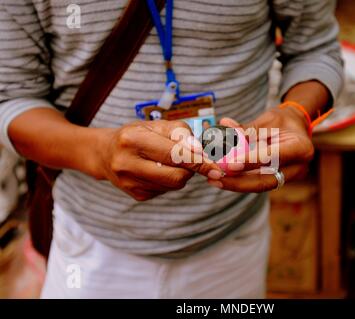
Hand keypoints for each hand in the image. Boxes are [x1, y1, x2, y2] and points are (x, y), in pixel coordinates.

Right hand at [94, 120, 222, 200]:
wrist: (106, 153)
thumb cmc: (137, 135)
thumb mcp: (156, 125)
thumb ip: (181, 134)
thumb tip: (201, 152)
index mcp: (132, 139)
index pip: (174, 154)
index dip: (198, 161)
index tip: (216, 167)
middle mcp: (127, 163)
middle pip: (175, 176)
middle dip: (191, 170)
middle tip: (194, 161)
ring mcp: (130, 183)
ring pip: (173, 185)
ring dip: (181, 174)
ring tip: (169, 161)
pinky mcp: (136, 195)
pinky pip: (166, 190)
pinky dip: (169, 181)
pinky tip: (158, 170)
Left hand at [207, 107, 313, 192]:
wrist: (297, 127)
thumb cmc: (283, 120)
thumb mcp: (267, 120)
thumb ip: (247, 129)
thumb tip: (223, 126)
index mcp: (300, 147)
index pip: (272, 157)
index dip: (250, 162)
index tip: (230, 164)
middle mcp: (298, 167)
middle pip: (266, 180)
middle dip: (239, 182)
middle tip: (216, 179)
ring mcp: (289, 176)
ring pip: (260, 185)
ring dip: (236, 184)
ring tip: (215, 180)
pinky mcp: (279, 179)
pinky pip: (258, 182)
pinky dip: (240, 180)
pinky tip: (222, 178)